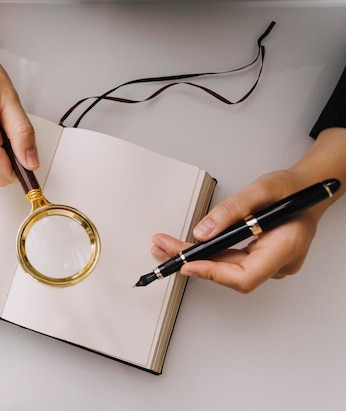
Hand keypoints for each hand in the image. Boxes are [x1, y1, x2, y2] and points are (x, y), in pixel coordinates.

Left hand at [151, 171, 321, 292]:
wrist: (309, 188)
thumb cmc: (292, 189)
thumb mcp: (261, 190)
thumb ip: (232, 211)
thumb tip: (202, 232)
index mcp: (286, 248)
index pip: (245, 276)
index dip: (213, 273)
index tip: (187, 264)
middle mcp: (279, 263)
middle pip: (230, 274)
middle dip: (193, 262)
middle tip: (164, 248)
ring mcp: (270, 264)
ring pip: (227, 269)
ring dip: (196, 258)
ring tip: (167, 246)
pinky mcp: (260, 259)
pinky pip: (230, 261)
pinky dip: (207, 254)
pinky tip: (187, 247)